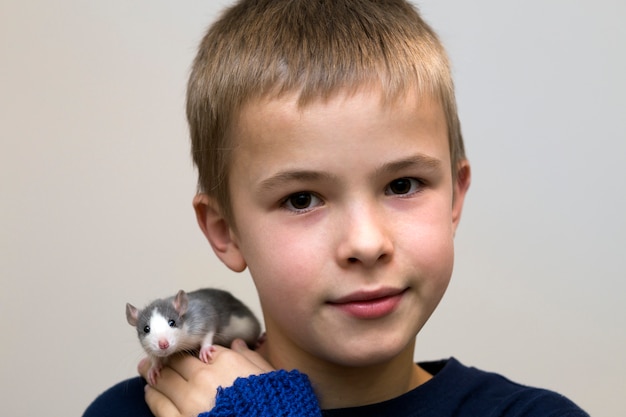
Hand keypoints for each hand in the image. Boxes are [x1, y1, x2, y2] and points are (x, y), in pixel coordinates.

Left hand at [140, 339, 273, 416]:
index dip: (194, 351)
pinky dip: (153, 395)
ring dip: (157, 374)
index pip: (202, 350)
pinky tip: (151, 392)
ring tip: (151, 373)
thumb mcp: (267, 376)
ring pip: (164, 379)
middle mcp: (205, 377)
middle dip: (169, 358)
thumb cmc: (270, 402)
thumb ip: (250, 357)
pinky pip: (158, 403)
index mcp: (226, 363)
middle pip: (179, 361)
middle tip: (158, 357)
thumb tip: (238, 344)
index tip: (189, 353)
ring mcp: (189, 400)